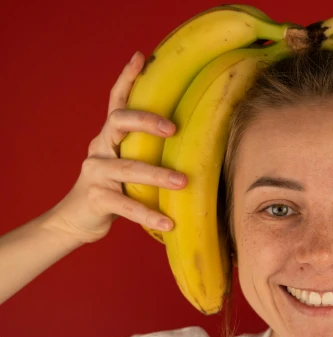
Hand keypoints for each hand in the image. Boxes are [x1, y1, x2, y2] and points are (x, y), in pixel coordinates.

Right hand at [42, 51, 187, 243]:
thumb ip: (147, 148)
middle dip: (146, 120)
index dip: (127, 79)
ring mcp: (95, 173)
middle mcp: (99, 148)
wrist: (78, 219)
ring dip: (157, 175)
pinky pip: (125, 206)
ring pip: (127, 168)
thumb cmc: (115, 187)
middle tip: (174, 129)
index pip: (117, 102)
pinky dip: (149, 215)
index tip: (140, 57)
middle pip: (118, 122)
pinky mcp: (97, 199)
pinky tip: (169, 222)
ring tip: (183, 183)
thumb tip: (195, 138)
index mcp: (109, 137)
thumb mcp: (128, 161)